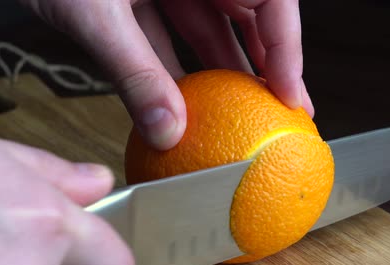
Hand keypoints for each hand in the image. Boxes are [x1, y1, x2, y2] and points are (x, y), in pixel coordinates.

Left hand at [20, 0, 313, 149]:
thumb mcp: (98, 10)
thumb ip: (134, 70)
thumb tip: (166, 128)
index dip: (289, 48)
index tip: (292, 96)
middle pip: (249, 17)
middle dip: (266, 65)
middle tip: (280, 112)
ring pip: (210, 29)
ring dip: (223, 72)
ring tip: (239, 116)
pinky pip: (170, 35)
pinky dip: (177, 68)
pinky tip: (184, 103)